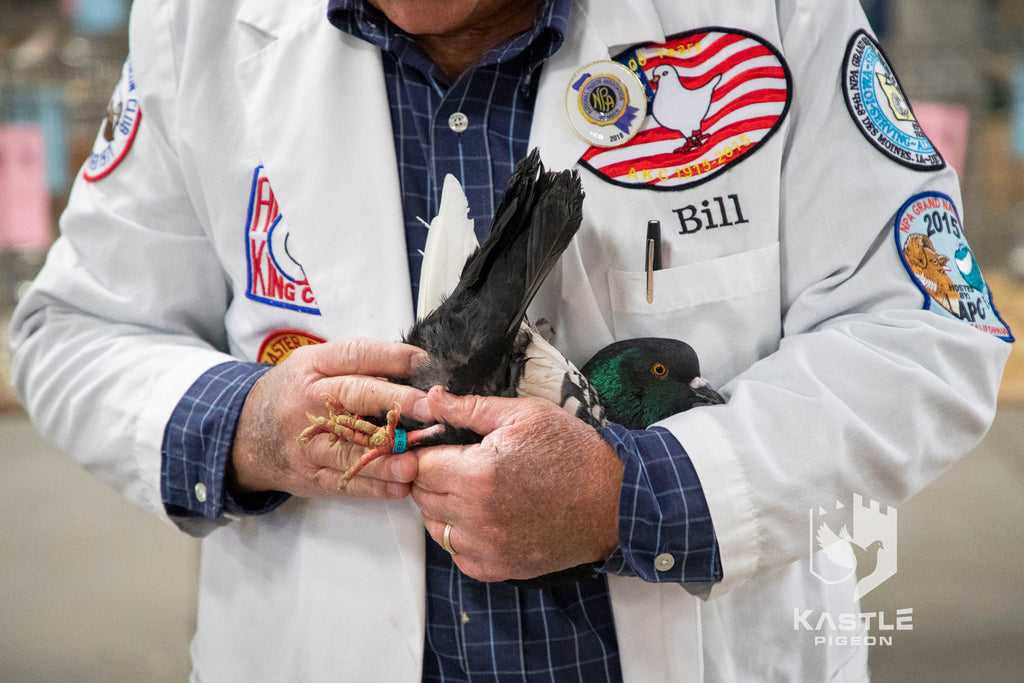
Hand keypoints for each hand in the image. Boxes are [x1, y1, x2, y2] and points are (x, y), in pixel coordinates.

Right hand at [229, 338, 431, 499]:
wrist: (246, 434)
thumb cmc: (293, 394)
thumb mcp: (314, 365)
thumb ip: (357, 365)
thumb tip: (414, 369)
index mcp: (312, 367)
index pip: (354, 355)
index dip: (391, 357)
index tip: (424, 363)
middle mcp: (308, 401)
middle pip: (353, 397)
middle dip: (395, 401)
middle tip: (429, 408)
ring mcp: (307, 441)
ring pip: (348, 449)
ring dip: (385, 457)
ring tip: (414, 462)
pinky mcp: (309, 474)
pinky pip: (345, 481)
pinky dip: (374, 486)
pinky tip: (400, 487)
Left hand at [410, 387, 623, 581]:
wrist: (613, 498)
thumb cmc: (573, 453)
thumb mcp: (524, 415)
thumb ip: (470, 408)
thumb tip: (432, 398)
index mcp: (478, 472)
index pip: (420, 466)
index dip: (426, 452)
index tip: (437, 448)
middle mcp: (477, 514)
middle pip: (423, 496)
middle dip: (433, 478)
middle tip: (459, 465)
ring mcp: (487, 546)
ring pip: (435, 528)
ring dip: (444, 508)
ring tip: (472, 490)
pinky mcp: (499, 567)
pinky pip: (458, 555)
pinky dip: (462, 538)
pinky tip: (483, 518)